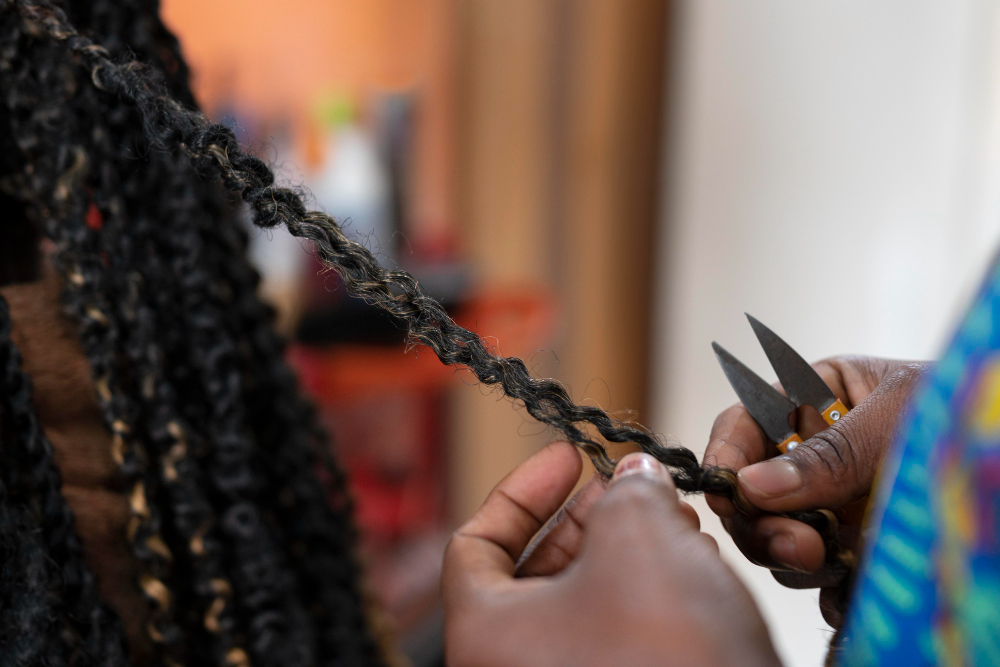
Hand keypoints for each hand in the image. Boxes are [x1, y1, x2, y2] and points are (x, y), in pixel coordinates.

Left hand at [443, 443, 779, 666]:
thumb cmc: (666, 656)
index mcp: (486, 633)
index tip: (566, 458)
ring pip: (581, 604)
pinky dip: (643, 595)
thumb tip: (636, 475)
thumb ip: (627, 491)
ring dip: (624, 552)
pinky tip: (689, 566)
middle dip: (586, 520)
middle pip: (532, 573)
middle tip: (623, 486)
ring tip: (672, 519)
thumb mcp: (639, 538)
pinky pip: (614, 637)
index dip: (522, 491)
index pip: (474, 544)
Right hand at [703, 356, 928, 624]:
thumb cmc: (969, 413)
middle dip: (764, 523)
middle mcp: (812, 455)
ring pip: (778, 541)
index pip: (743, 425)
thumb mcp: (896, 420)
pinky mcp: (854, 550)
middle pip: (751, 494)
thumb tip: (750, 485)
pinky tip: (857, 582)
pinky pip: (817, 577)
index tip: (724, 493)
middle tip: (802, 547)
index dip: (723, 457)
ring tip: (840, 561)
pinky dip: (829, 589)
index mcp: (811, 401)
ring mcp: (831, 505)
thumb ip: (826, 456)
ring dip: (798, 560)